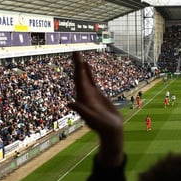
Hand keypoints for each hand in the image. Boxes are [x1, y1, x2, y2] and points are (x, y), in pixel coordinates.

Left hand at [68, 52, 123, 167]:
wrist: (111, 130)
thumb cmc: (102, 126)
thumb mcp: (92, 118)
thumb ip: (81, 110)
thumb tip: (69, 103)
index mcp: (82, 97)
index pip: (78, 79)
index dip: (77, 67)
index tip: (75, 56)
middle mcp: (84, 93)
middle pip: (79, 75)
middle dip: (76, 63)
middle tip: (75, 51)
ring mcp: (89, 93)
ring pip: (84, 76)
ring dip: (81, 66)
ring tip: (78, 55)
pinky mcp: (96, 94)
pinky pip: (91, 80)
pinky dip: (88, 72)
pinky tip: (87, 65)